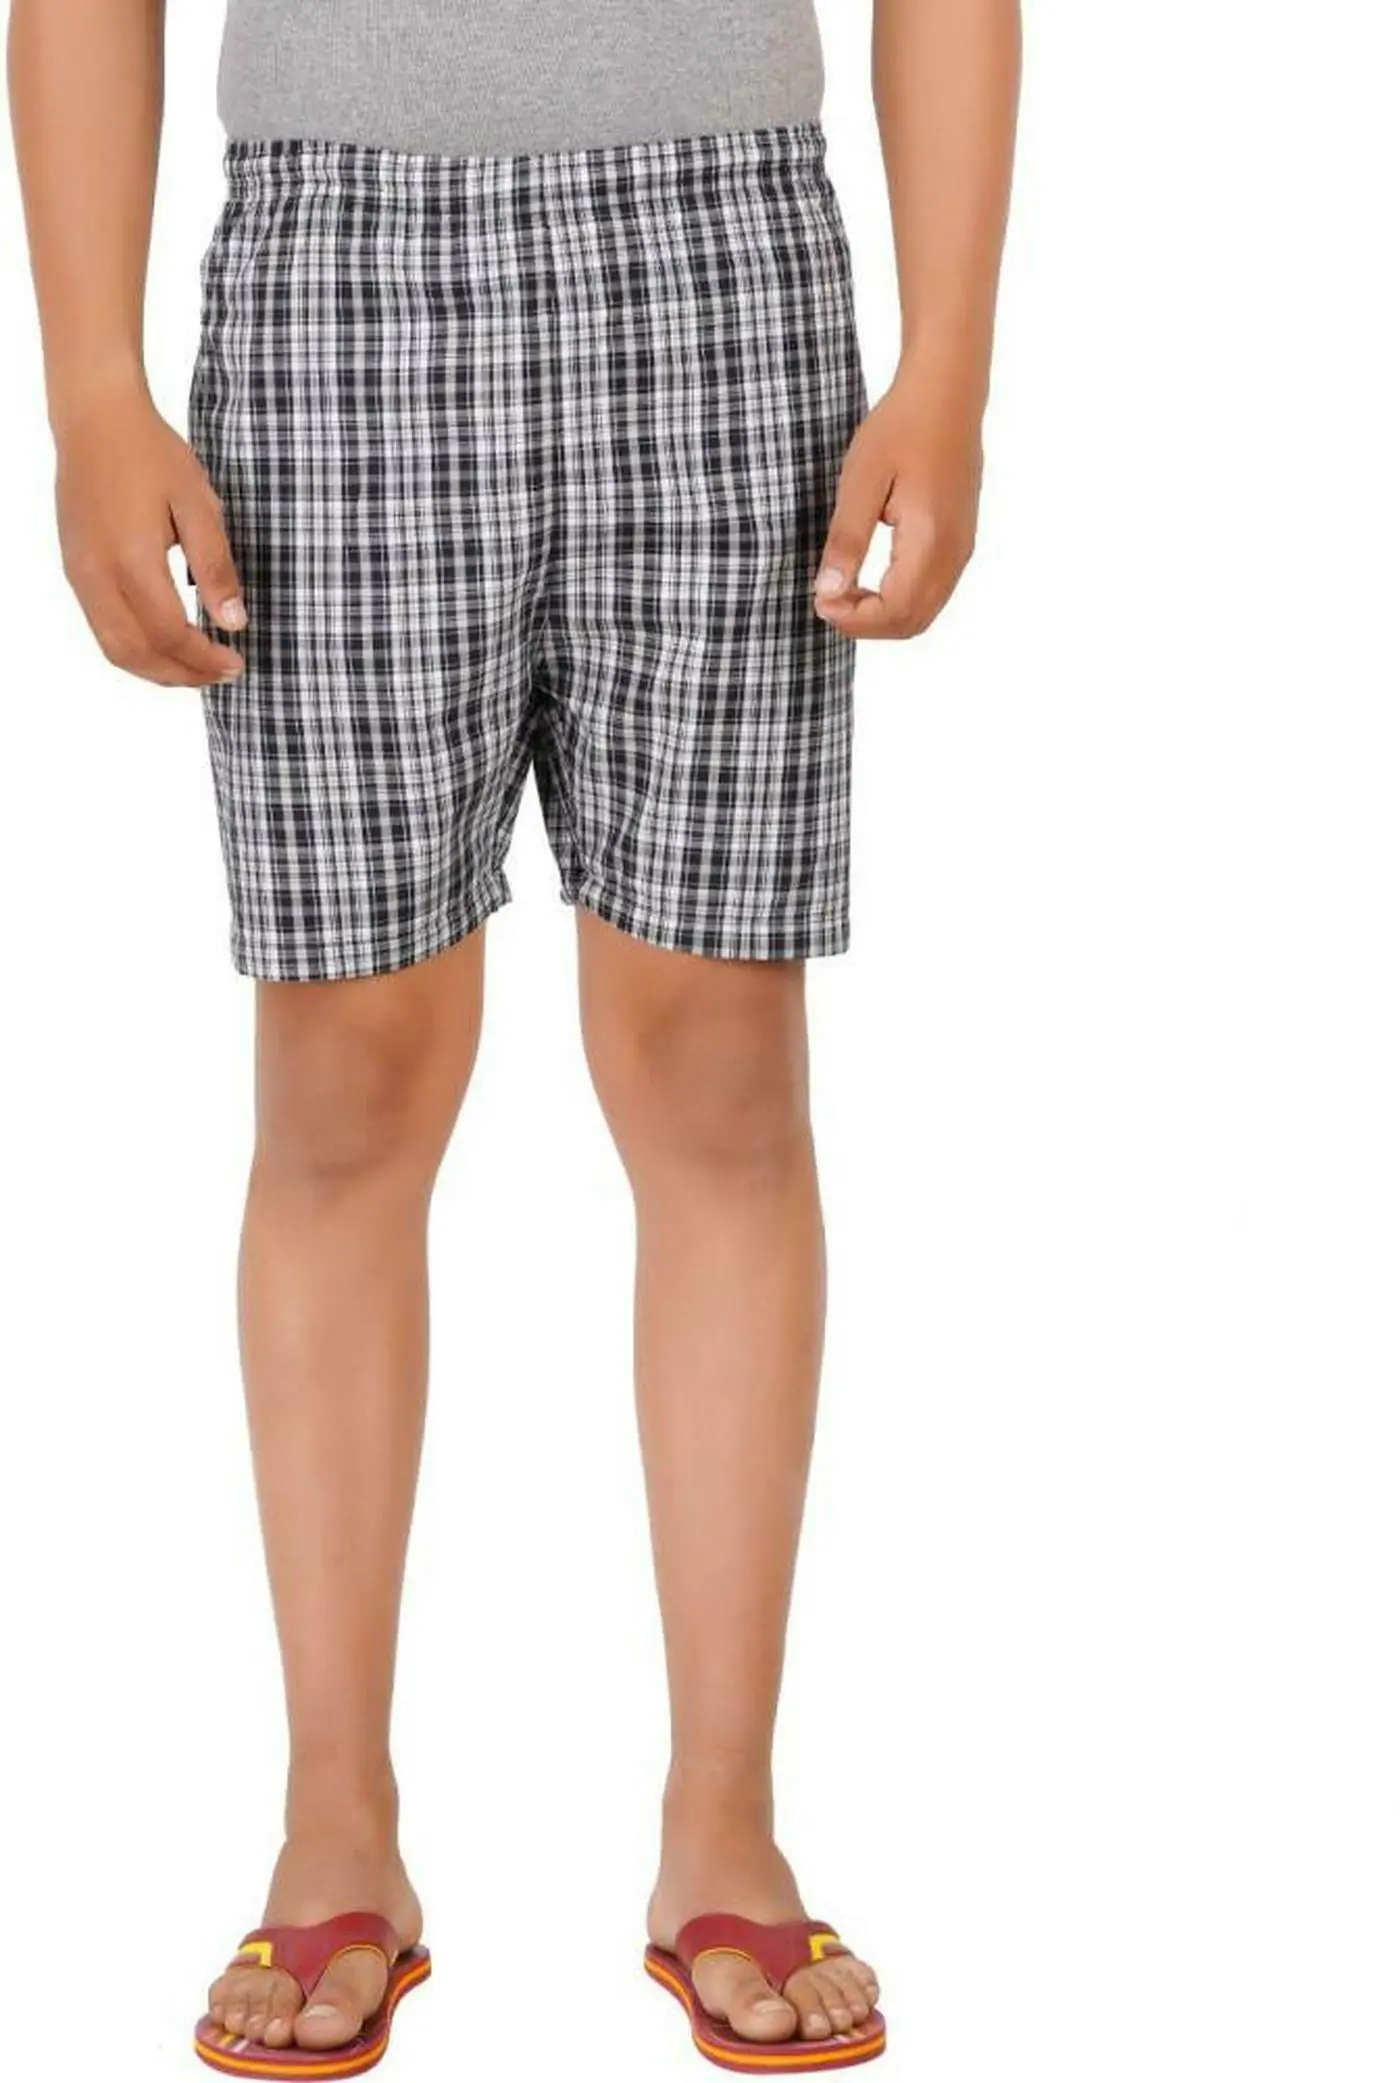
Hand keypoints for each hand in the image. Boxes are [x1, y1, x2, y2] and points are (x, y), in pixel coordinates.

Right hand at [56, 385, 246, 685]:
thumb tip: (234, 622)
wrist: (96, 418)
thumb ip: (216, 567)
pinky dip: (134, 649)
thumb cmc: (151, 454)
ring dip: (156, 669)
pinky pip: (101, 627)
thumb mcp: (199, 505)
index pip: (170, 634)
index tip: (237, 662)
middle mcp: (97, 576)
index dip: (205, 659)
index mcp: (131, 561)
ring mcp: (80, 575)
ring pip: (114, 648)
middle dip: (182, 675)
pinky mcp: (75, 568)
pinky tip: (164, 643)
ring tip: (195, 669)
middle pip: (137, 654)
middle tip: (221, 675)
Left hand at [814, 370, 982, 639]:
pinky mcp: (960, 542)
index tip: (818, 597)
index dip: (852, 618)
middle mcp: (954, 553)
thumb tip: (828, 593)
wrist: (946, 393)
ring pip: (923, 613)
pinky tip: (868, 580)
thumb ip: (847, 540)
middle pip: (911, 623)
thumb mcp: (861, 480)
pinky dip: (898, 601)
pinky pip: (931, 594)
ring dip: (881, 616)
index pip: (894, 612)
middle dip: (865, 624)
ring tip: (843, 590)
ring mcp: (962, 550)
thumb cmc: (901, 427)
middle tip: (826, 599)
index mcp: (931, 540)